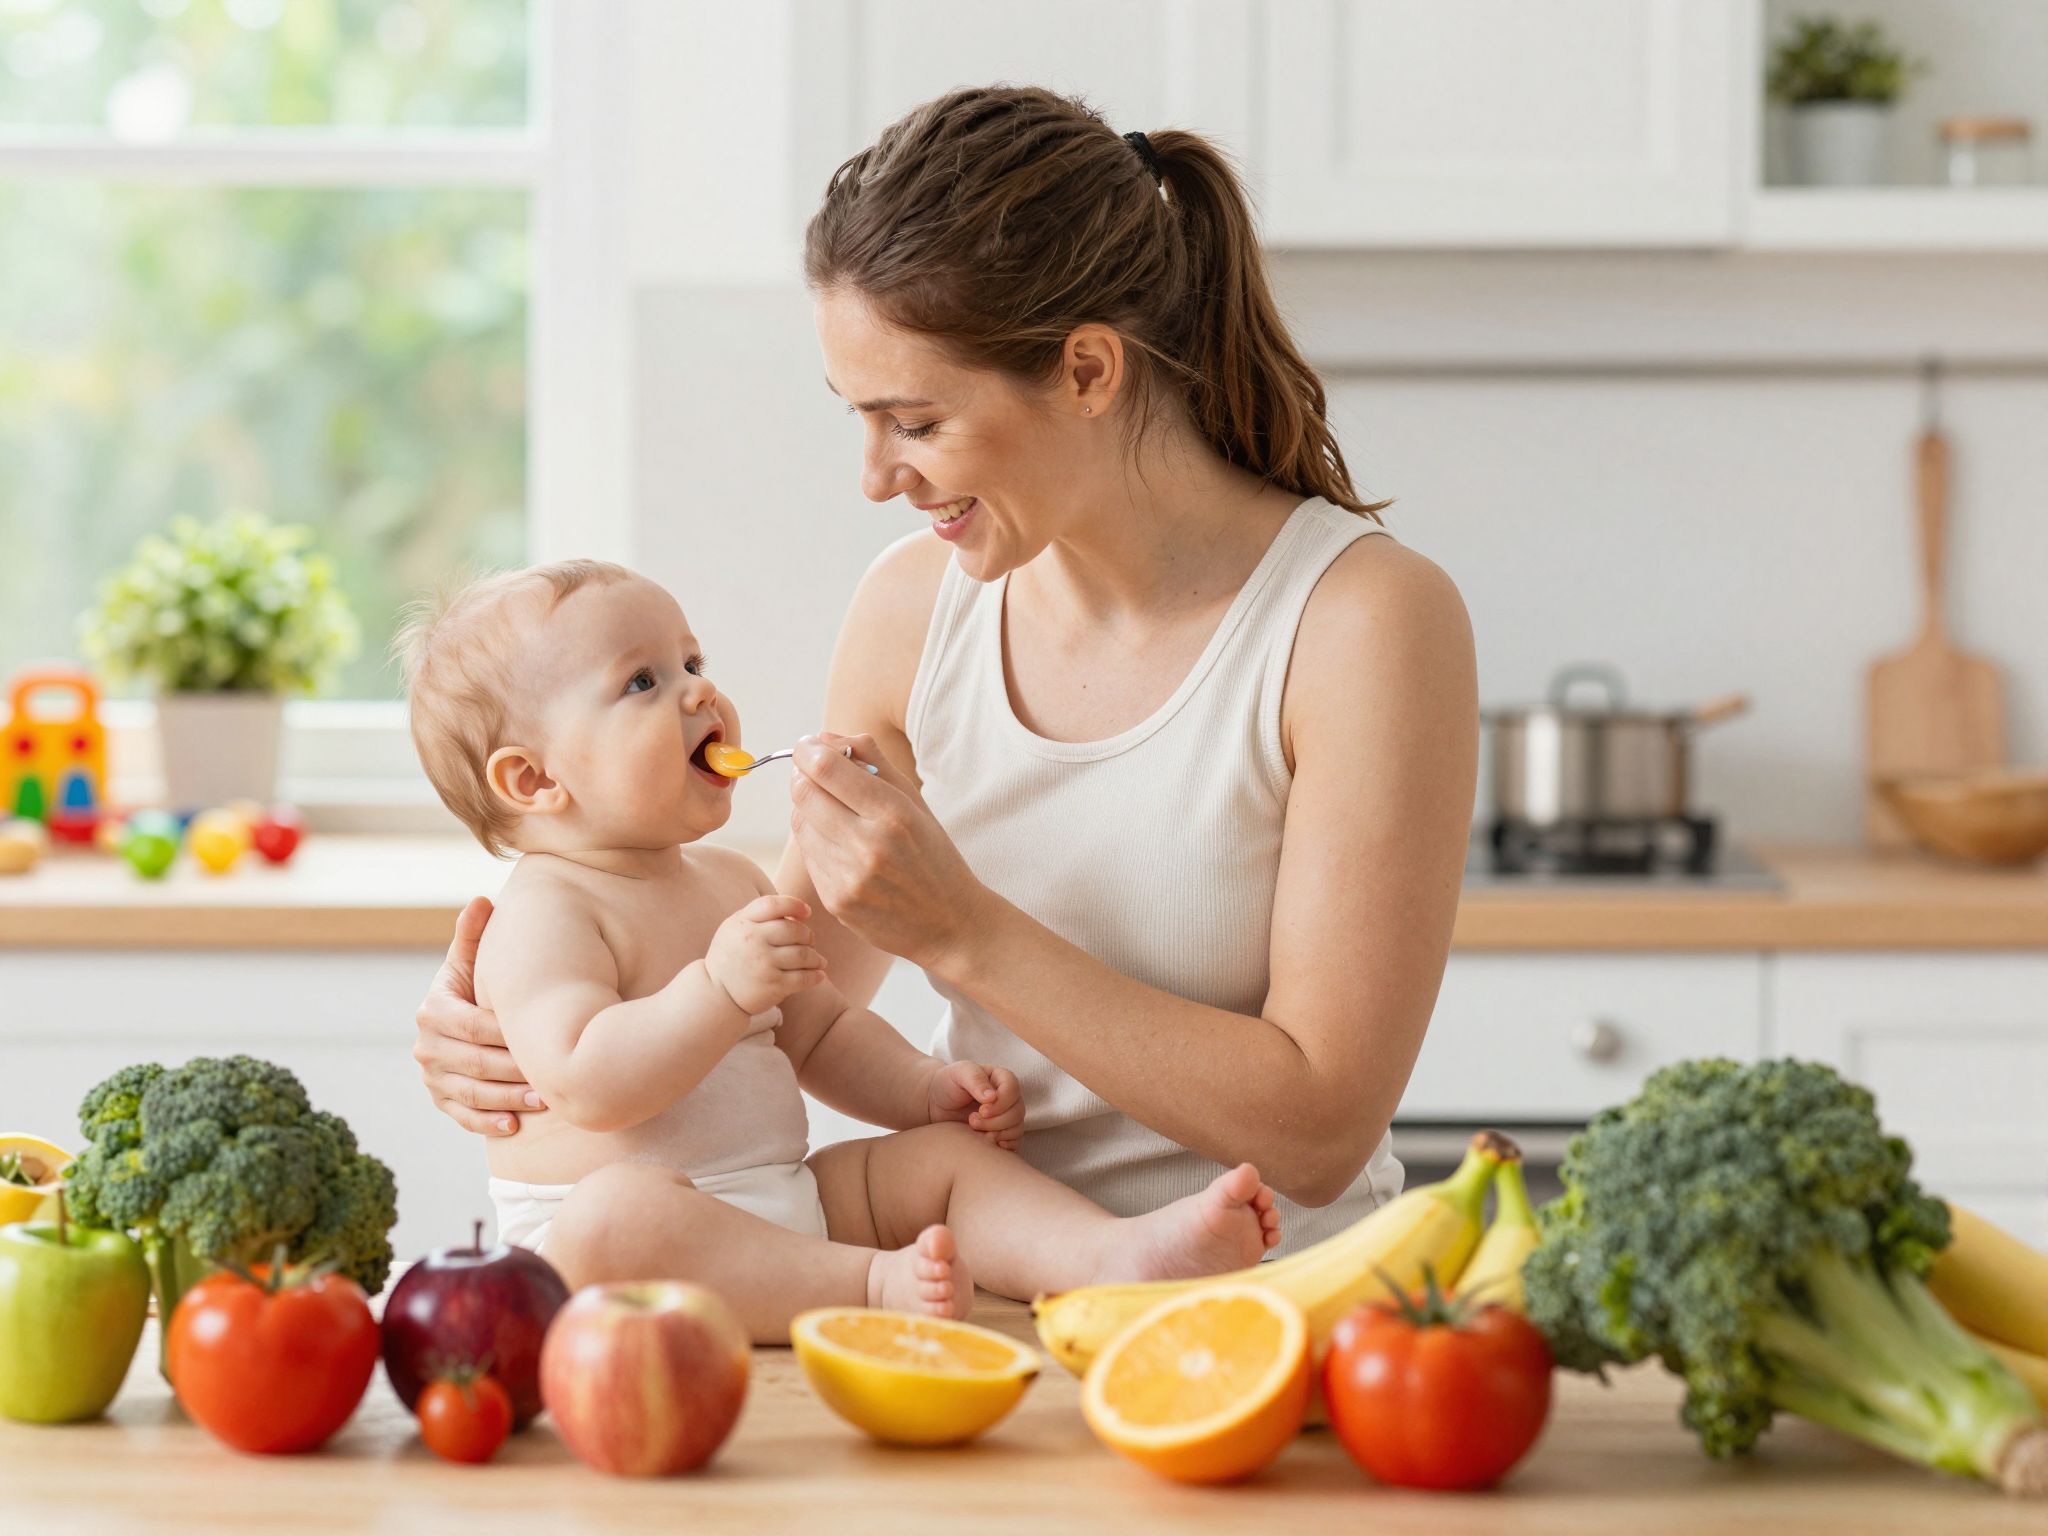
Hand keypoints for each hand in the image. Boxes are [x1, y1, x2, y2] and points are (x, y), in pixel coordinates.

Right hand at [414, 896, 544, 1136]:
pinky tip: (513, 1126)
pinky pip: (461, 1116)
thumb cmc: (479, 983)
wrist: (466, 1017)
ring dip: (507, 1100)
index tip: (543, 1038)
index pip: (473, 1027)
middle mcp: (426, 1046)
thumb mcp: (474, 958)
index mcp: (433, 1010)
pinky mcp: (440, 1100)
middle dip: (514, 1072)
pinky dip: (486, 1123)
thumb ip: (475, 933)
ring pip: (471, 1093)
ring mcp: (432, 1077)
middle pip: (474, 1063)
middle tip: (553, 1077)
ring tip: (544, 1102)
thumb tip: (482, 899)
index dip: (507, 1036)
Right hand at [705, 894, 826, 1016]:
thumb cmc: (731, 954)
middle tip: (810, 941)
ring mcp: (764, 964)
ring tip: (818, 960)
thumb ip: (760, 914)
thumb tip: (796, 909)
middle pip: (794, 930)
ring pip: (803, 954)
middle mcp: (753, 941)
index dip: (795, 905)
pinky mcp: (773, 985)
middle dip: (808, 935)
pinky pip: (803, 978)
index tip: (806, 912)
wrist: (715, 991)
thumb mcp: (735, 926)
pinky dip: (815, 975)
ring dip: (816, 957)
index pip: (773, 905)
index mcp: (743, 923)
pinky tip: (819, 974)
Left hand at [788, 732, 993, 974]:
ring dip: (809, 810)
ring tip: (834, 813)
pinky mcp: (835, 901)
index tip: (807, 746)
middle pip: (804, 792)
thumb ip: (872, 761)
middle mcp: (869, 845)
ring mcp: (849, 877)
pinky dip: (815, 841)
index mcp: (894, 813)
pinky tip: (839, 844)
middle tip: (812, 774)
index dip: (807, 750)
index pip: (826, 768)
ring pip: (800, 823)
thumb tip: (824, 737)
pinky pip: (807, 855)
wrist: (949, 923)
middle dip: (801, 776)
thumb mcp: (915, 802)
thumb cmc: (933, 855)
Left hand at [927, 1061, 1023, 1149]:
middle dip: (995, 1121)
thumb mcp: (959, 1073)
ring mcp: (1007, 1115)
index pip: (1013, 1090)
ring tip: (974, 1129)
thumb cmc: (948, 1083)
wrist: (936, 1103)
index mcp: (1000, 1078)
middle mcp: (1008, 1097)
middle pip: (1017, 1112)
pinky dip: (1004, 1145)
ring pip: (1016, 1128)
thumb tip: (992, 1097)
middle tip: (972, 1121)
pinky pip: (1014, 1142)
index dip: (1001, 1103)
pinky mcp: (1002, 1132)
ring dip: (997, 1133)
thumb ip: (975, 1080)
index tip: (981, 1110)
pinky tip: (987, 1143)